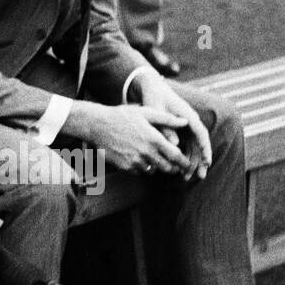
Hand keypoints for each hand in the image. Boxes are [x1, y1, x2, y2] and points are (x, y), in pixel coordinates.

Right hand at [74, 101, 192, 175]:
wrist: (97, 125)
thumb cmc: (122, 116)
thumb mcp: (145, 112)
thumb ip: (167, 119)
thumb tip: (186, 122)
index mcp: (154, 139)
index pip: (176, 156)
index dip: (184, 162)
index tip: (187, 164)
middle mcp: (146, 152)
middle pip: (167, 168)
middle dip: (173, 168)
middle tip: (174, 165)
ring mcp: (135, 161)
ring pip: (154, 171)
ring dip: (157, 167)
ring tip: (155, 160)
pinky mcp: (125, 167)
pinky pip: (140, 172)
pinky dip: (143, 168)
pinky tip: (140, 159)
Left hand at [131, 74, 211, 178]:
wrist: (151, 88)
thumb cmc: (154, 98)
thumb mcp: (157, 111)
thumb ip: (166, 127)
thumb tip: (175, 145)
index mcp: (188, 116)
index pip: (201, 134)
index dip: (205, 149)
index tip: (207, 162)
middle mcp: (191, 122)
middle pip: (200, 144)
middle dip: (201, 161)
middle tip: (200, 176)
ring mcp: (187, 127)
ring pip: (194, 147)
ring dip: (192, 162)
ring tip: (188, 177)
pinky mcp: (181, 131)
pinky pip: (187, 146)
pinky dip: (184, 157)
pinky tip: (180, 169)